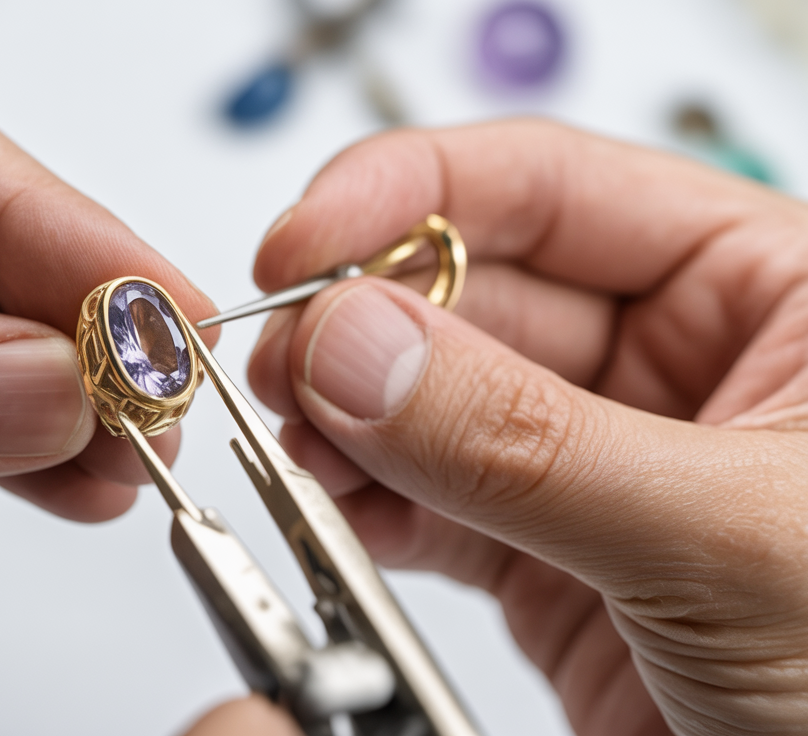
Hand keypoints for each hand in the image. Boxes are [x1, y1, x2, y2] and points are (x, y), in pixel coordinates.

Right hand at [247, 121, 807, 734]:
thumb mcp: (727, 534)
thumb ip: (529, 440)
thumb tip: (358, 349)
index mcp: (763, 293)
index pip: (555, 190)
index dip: (410, 194)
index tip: (304, 240)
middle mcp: (675, 367)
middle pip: (469, 292)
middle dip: (361, 323)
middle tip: (287, 364)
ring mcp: (601, 466)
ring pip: (431, 403)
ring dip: (346, 421)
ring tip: (300, 449)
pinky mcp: (552, 563)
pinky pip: (428, 509)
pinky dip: (364, 511)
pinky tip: (332, 512)